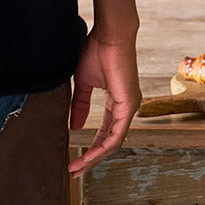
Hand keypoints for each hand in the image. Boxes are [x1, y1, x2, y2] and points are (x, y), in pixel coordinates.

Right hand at [68, 31, 140, 177]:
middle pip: (109, 142)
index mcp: (116, 102)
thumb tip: (75, 127)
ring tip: (78, 166)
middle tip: (75, 170)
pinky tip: (90, 154)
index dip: (90, 146)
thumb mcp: (83, 82)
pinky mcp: (128, 105)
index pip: (105, 132)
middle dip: (91, 158)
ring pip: (113, 142)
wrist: (109, 35)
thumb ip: (80, 105)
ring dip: (95, 156)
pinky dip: (102, 146)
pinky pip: (116, 134)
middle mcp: (126, 108)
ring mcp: (129, 108)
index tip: (75, 158)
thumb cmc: (97, 50)